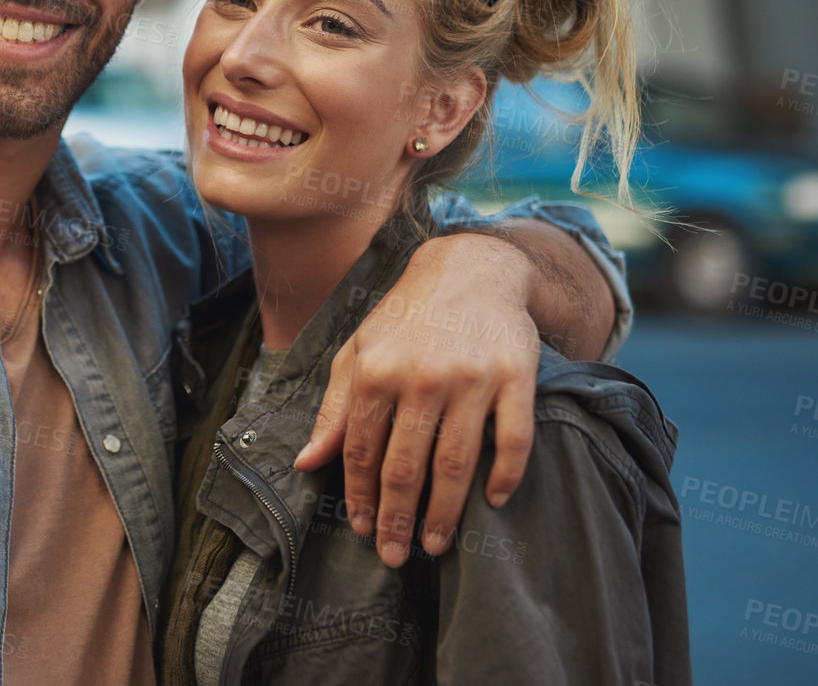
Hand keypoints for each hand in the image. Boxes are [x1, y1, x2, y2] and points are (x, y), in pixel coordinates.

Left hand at [293, 233, 540, 566]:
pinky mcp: (517, 377)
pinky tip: (493, 502)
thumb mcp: (357, 352)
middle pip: (407, 466)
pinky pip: (512, 439)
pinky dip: (504, 475)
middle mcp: (422, 377)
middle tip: (393, 555)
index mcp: (377, 371)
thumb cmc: (405, 318)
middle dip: (397, 517)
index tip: (361, 528)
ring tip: (436, 544)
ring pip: (457, 462)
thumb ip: (334, 410)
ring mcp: (472, 378)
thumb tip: (307, 463)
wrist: (470, 270)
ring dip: (446, 512)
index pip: (363, 450)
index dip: (360, 495)